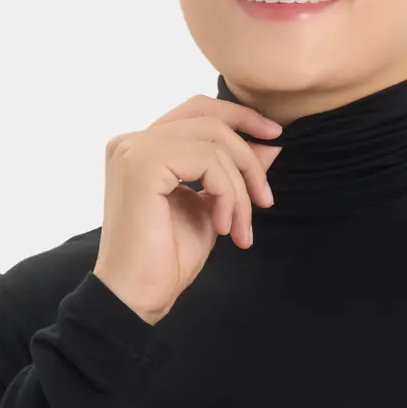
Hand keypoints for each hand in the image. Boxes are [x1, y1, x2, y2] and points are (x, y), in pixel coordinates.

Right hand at [93, 93, 283, 322]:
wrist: (137, 296)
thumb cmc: (167, 259)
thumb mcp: (212, 208)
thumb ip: (233, 174)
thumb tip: (271, 146)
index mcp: (143, 148)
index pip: (197, 111)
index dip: (239, 117)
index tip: (274, 137)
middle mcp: (132, 141)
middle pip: (209, 119)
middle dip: (247, 156)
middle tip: (265, 199)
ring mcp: (134, 150)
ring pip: (213, 142)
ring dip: (239, 187)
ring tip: (240, 228)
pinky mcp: (142, 165)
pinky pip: (207, 162)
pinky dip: (227, 194)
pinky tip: (222, 227)